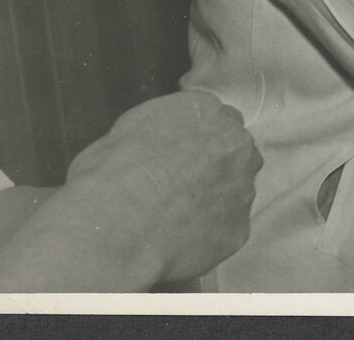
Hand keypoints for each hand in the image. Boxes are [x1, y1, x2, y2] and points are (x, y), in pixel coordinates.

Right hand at [61, 89, 260, 284]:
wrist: (117, 227)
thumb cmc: (110, 176)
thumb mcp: (127, 129)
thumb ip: (163, 127)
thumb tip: (166, 139)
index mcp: (207, 110)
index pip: (215, 118)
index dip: (195, 141)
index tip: (177, 159)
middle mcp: (236, 143)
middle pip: (234, 150)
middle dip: (214, 167)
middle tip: (177, 189)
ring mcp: (243, 187)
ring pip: (236, 190)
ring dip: (214, 201)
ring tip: (173, 220)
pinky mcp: (239, 228)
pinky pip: (227, 230)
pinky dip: (208, 235)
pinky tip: (178, 243)